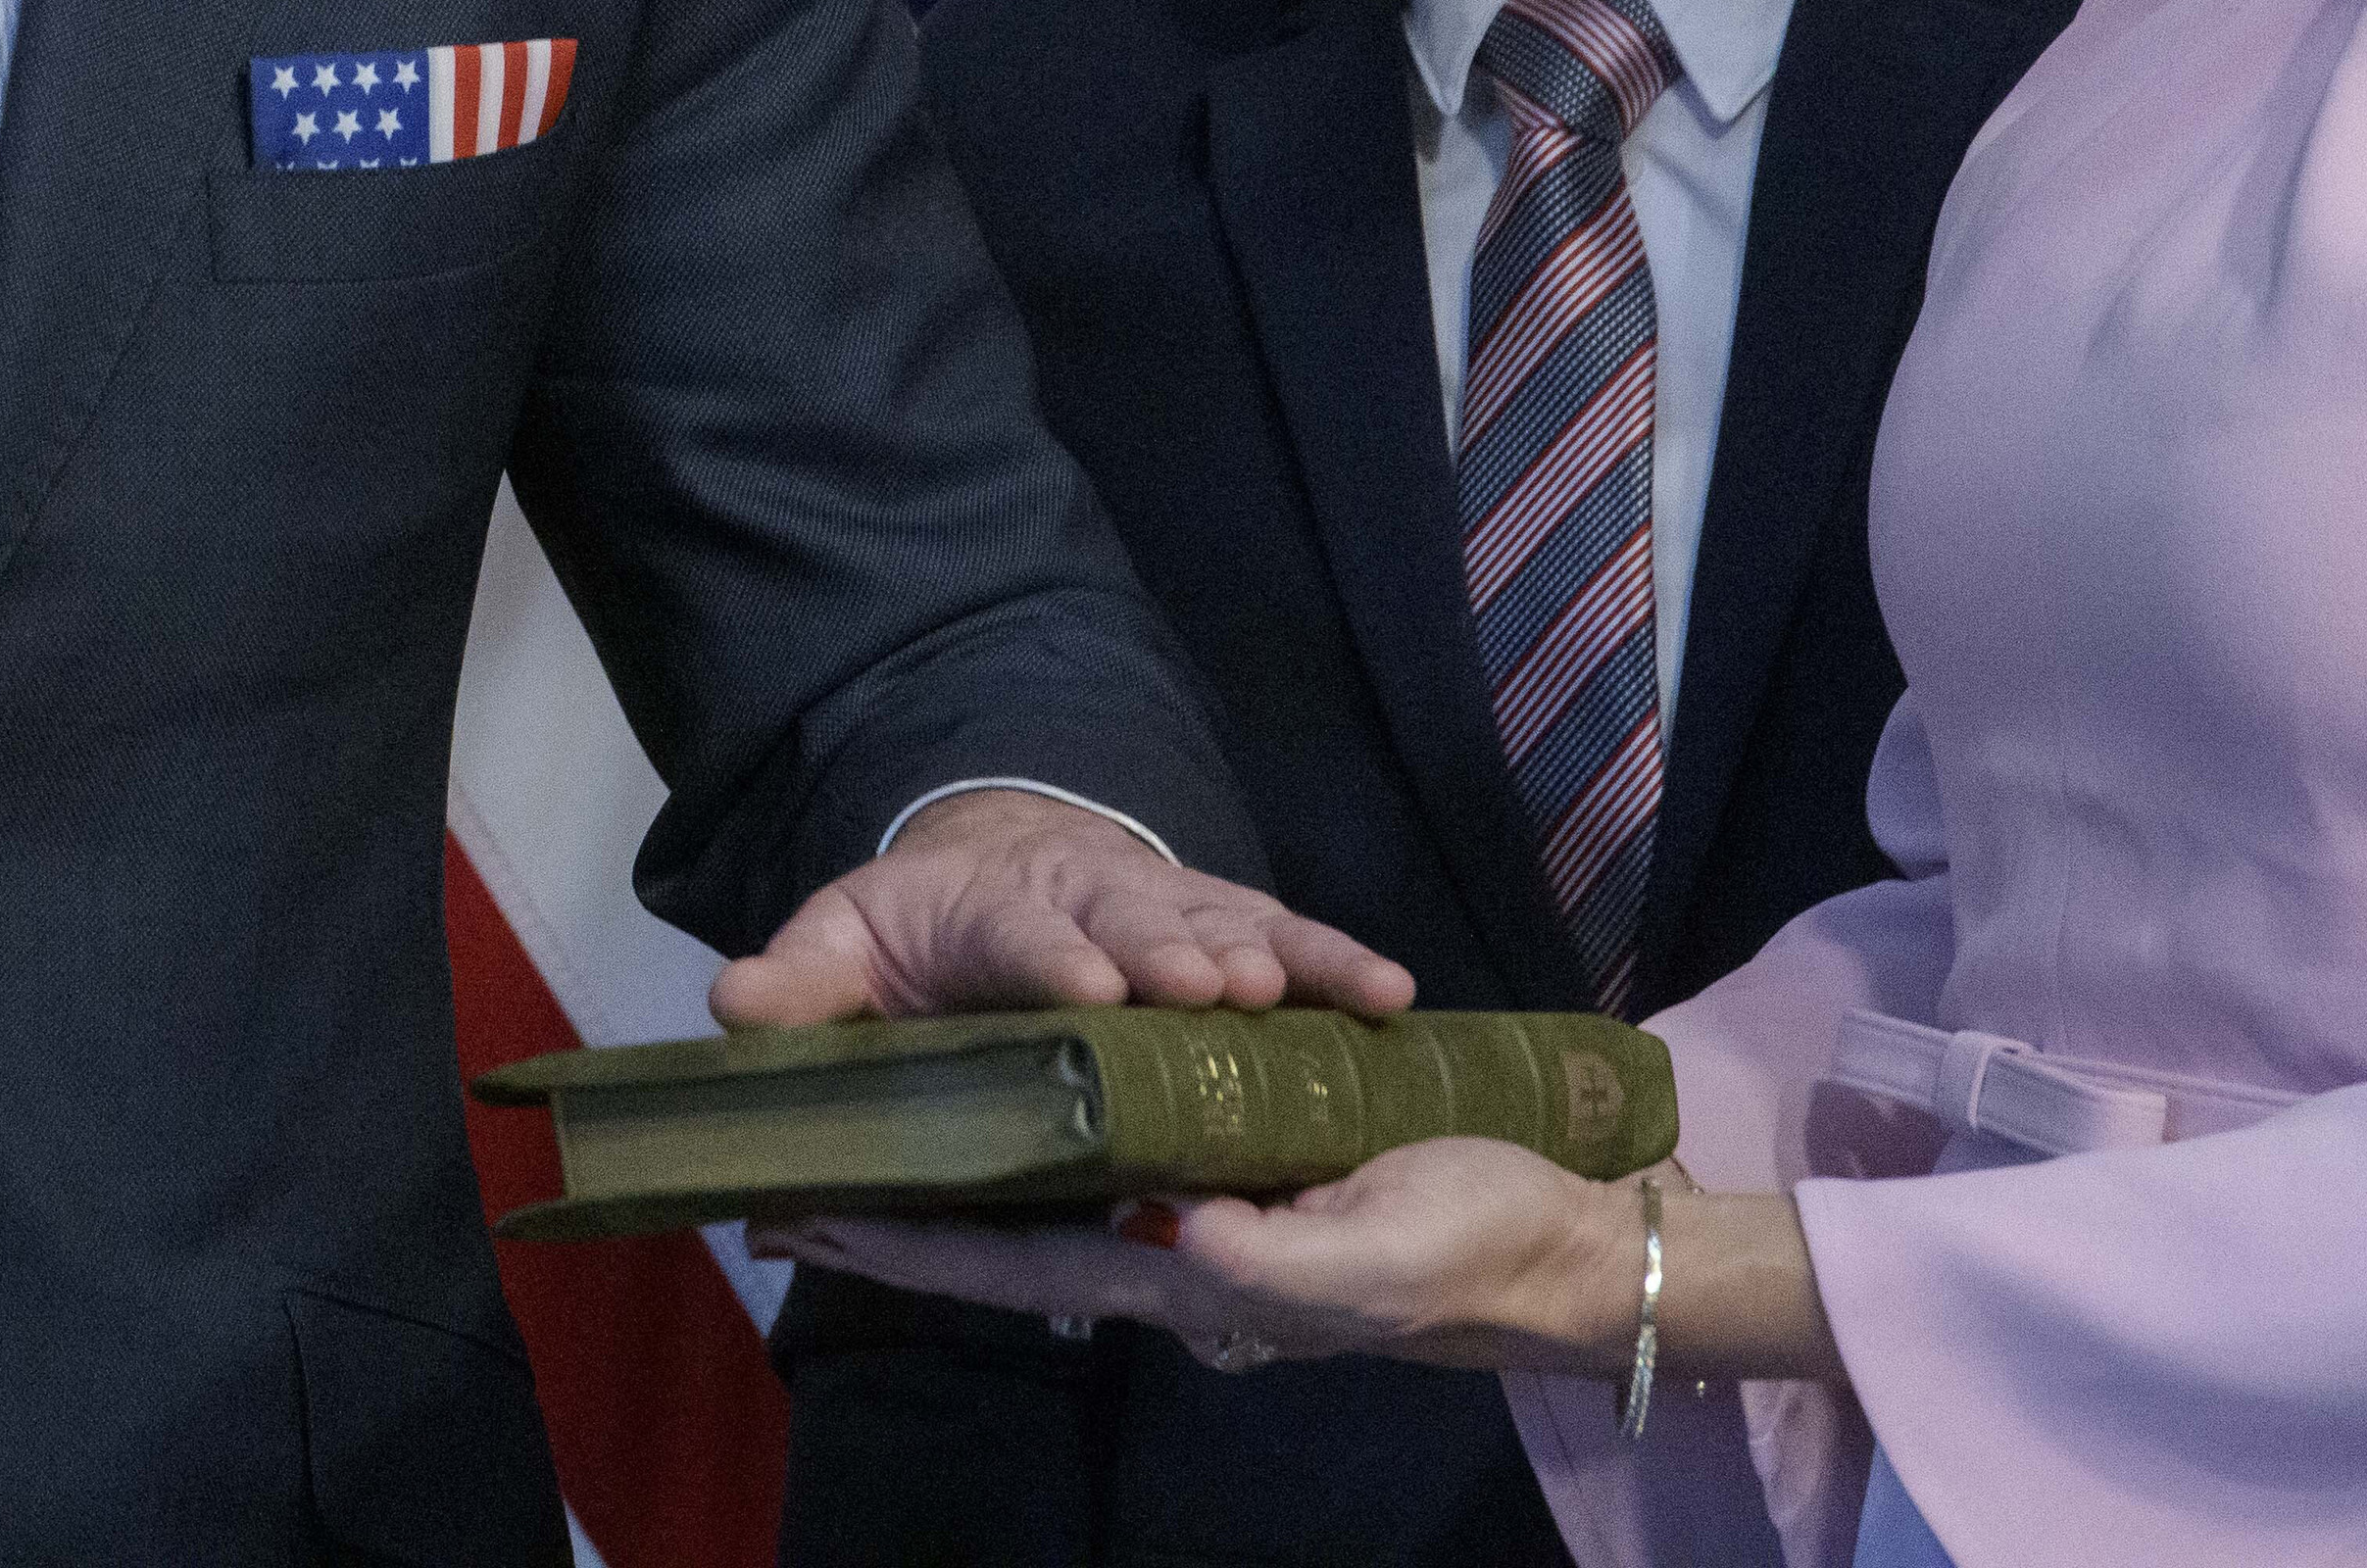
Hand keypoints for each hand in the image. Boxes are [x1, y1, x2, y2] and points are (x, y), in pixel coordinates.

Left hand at [714, 789, 1421, 1030]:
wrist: (993, 865)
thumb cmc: (918, 934)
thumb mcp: (845, 950)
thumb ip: (802, 986)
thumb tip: (734, 1006)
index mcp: (990, 913)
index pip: (1020, 936)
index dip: (1051, 959)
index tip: (1085, 989)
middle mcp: (1087, 901)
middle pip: (1133, 924)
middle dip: (1167, 953)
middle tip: (1206, 989)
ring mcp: (1165, 909)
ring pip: (1221, 927)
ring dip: (1262, 958)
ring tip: (1293, 993)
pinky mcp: (1225, 923)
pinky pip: (1291, 939)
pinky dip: (1339, 962)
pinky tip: (1391, 994)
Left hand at [768, 1138, 1662, 1378]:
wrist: (1567, 1245)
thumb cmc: (1472, 1251)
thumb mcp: (1376, 1256)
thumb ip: (1273, 1256)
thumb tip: (1177, 1230)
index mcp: (1191, 1278)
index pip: (1018, 1267)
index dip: (911, 1250)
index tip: (807, 1218)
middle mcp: (1180, 1253)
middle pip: (1014, 1228)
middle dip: (911, 1206)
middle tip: (799, 1163)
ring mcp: (1213, 1213)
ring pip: (1064, 1178)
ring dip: (977, 1155)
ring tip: (886, 1110)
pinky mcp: (1256, 1165)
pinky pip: (1140, 1138)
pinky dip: (1070, 1115)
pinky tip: (1029, 1087)